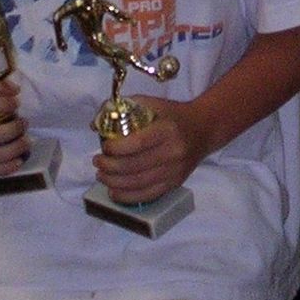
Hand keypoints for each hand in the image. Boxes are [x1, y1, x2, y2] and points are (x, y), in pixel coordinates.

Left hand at [93, 96, 210, 202]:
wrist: (204, 130)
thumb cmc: (173, 115)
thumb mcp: (153, 103)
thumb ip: (124, 109)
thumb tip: (95, 125)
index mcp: (167, 130)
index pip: (137, 143)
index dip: (116, 148)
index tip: (104, 146)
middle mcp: (173, 152)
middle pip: (134, 166)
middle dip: (109, 166)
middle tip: (97, 162)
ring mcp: (175, 171)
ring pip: (138, 184)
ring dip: (114, 182)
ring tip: (102, 176)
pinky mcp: (175, 183)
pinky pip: (148, 195)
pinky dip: (128, 197)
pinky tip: (114, 191)